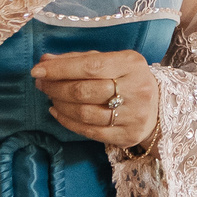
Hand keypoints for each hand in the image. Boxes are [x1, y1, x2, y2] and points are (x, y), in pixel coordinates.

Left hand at [32, 50, 159, 150]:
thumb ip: (78, 60)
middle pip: (85, 91)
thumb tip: (45, 62)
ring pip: (84, 113)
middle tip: (41, 84)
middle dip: (56, 87)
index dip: (60, 69)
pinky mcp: (126, 136)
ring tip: (50, 97)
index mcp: (131, 64)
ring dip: (59, 104)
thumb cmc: (127, 79)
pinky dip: (67, 121)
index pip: (90, 66)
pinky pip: (89, 131)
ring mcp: (133, 115)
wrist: (159, 108)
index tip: (37, 70)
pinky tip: (57, 113)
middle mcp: (136, 89)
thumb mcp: (110, 61)